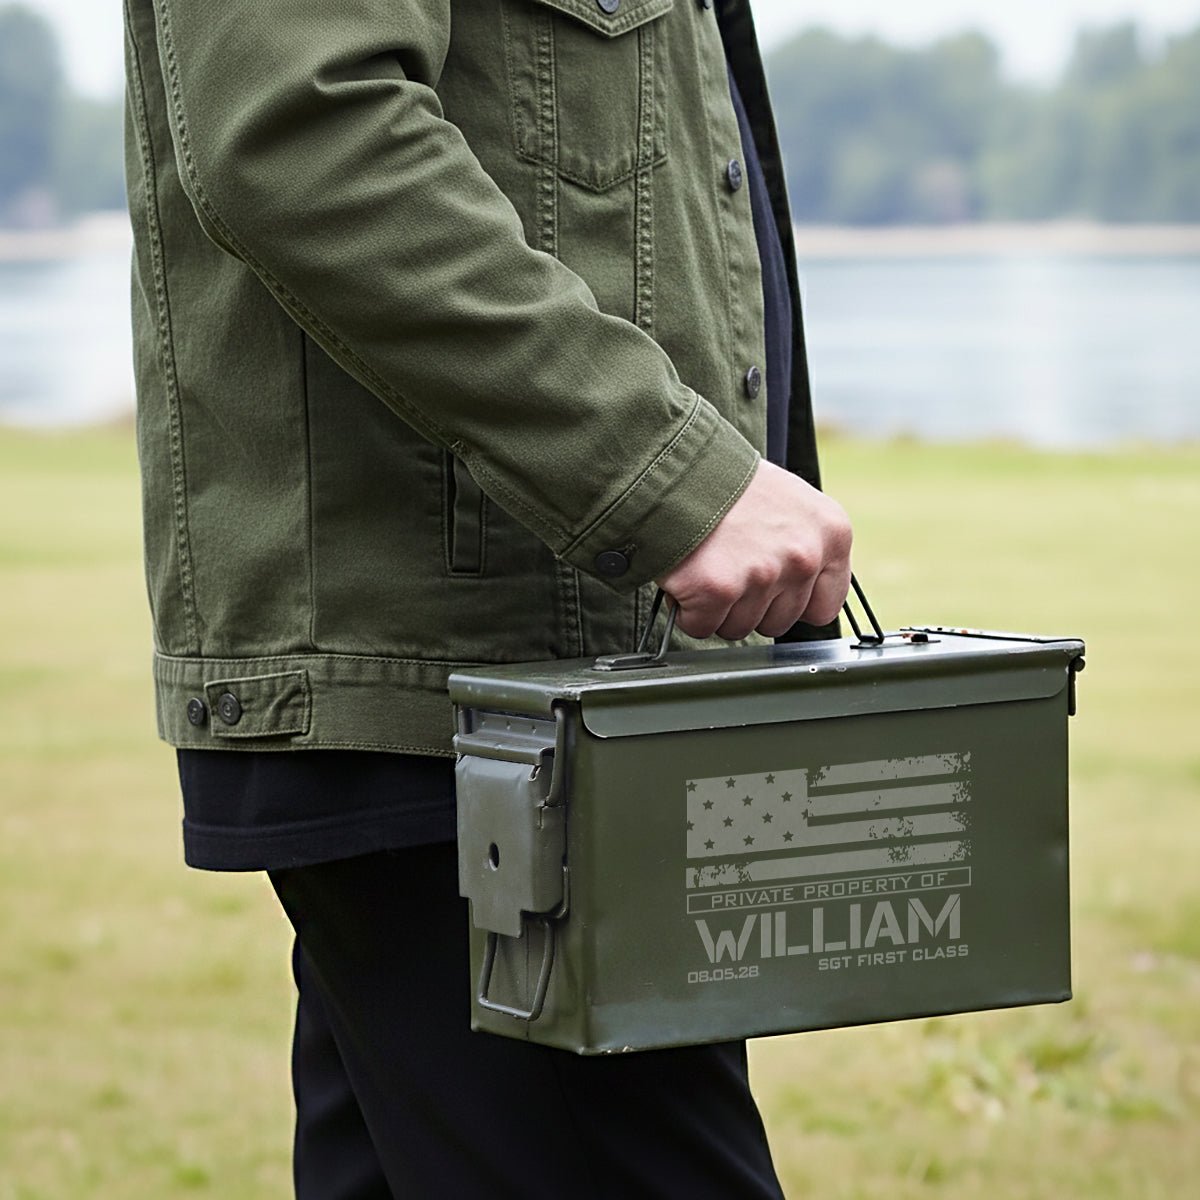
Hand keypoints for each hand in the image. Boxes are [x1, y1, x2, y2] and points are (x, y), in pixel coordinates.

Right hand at [657, 460, 851, 639]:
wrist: (679, 465)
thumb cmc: (730, 484)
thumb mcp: (792, 504)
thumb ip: (805, 549)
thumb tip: (800, 594)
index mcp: (831, 534)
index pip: (824, 607)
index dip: (789, 602)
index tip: (769, 590)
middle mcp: (804, 557)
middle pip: (779, 623)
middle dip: (748, 604)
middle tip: (728, 566)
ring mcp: (762, 575)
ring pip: (739, 627)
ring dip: (716, 607)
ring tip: (708, 564)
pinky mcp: (718, 589)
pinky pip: (701, 626)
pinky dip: (686, 608)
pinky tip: (687, 574)